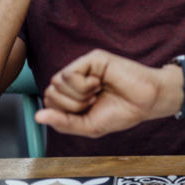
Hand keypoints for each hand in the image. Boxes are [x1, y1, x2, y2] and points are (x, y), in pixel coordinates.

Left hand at [35, 49, 183, 136]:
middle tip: (94, 102)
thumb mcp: (88, 126)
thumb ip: (63, 123)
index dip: (65, 112)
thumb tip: (37, 117)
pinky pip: (69, 74)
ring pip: (57, 82)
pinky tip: (99, 83)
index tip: (88, 111)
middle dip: (71, 106)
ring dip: (78, 96)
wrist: (146, 102)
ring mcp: (83, 66)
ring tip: (97, 93)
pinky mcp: (92, 59)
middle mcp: (76, 78)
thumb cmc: (122, 112)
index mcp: (74, 93)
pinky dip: (82, 86)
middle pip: (50, 92)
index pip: (50, 101)